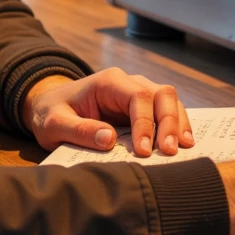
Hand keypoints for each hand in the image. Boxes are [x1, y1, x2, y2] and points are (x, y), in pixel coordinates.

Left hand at [21, 69, 194, 156]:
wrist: (50, 107)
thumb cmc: (52, 114)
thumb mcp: (54, 124)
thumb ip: (79, 130)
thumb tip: (109, 139)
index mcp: (108, 82)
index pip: (138, 97)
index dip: (146, 123)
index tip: (144, 151)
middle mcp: (127, 83)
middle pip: (162, 94)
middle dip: (170, 122)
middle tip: (170, 152)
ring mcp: (138, 93)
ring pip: (170, 100)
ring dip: (178, 124)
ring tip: (183, 149)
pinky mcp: (142, 108)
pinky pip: (166, 112)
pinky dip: (177, 126)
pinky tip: (183, 144)